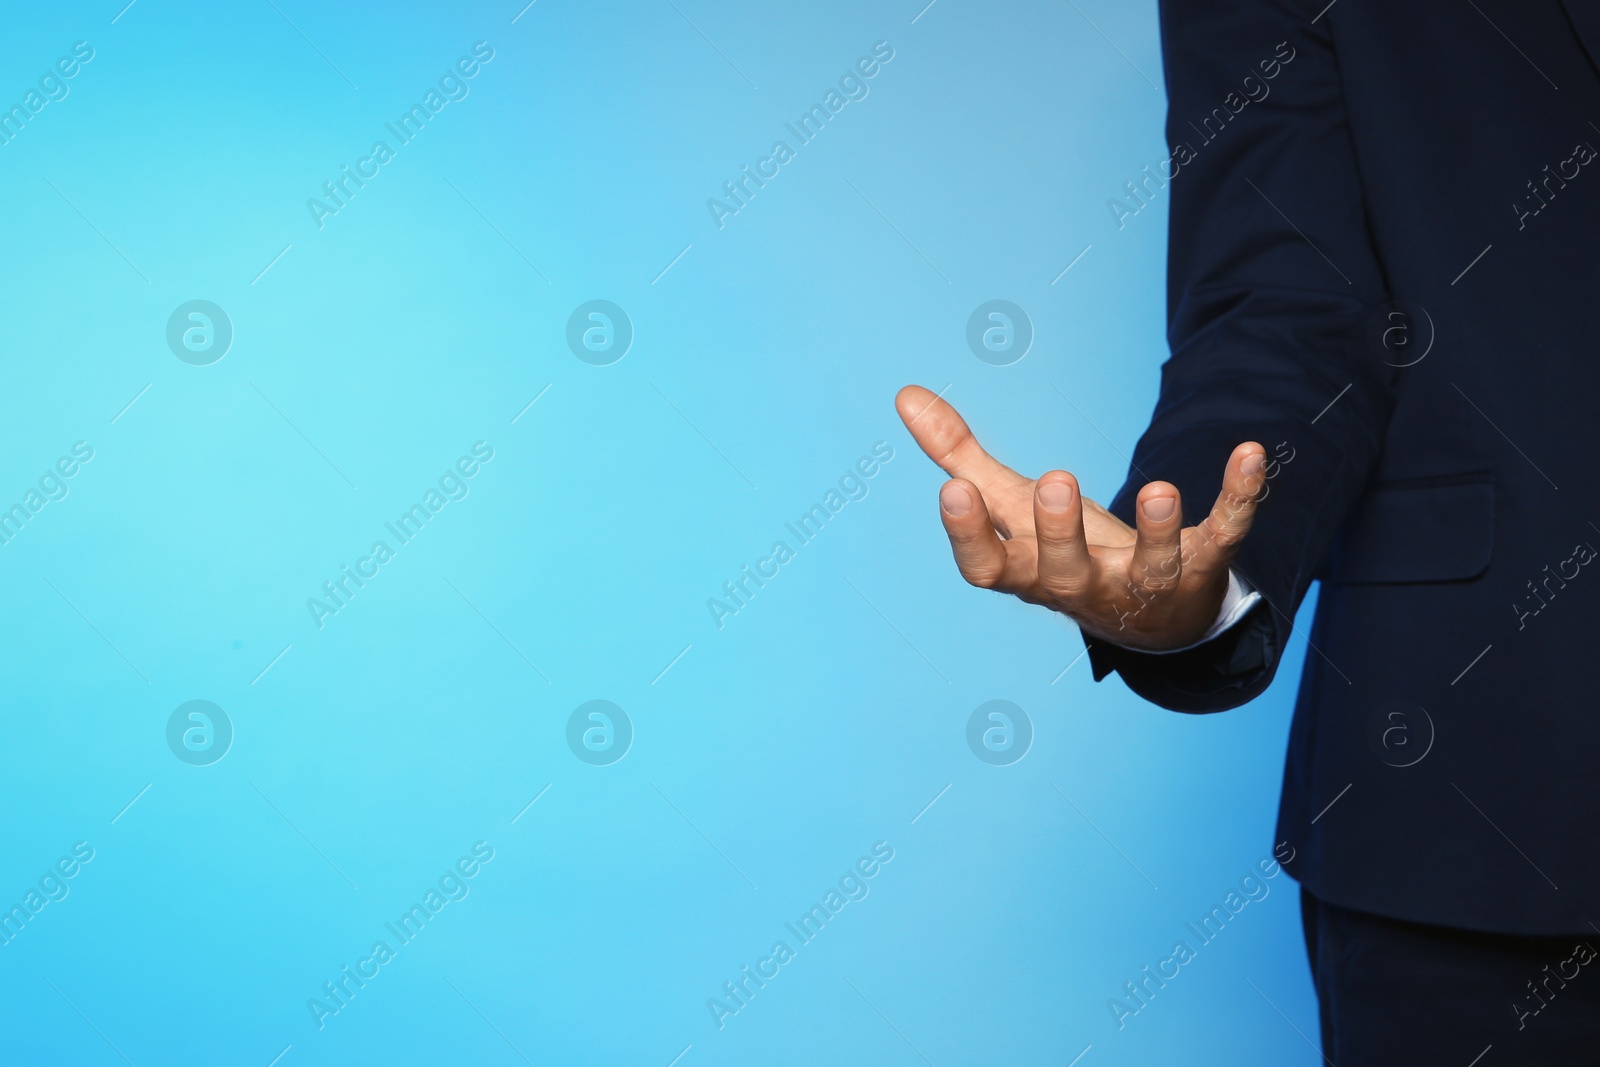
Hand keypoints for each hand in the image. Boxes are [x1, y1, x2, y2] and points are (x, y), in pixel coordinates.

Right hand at [895, 385, 1267, 651]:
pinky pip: (1223, 535)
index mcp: (1030, 572)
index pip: (989, 567)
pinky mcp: (1202, 568)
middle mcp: (1084, 587)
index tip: (954, 493)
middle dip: (1059, 532)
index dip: (970, 536)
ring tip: (1159, 487)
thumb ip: (962, 455)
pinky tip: (1252, 454)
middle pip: (1065, 573)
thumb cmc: (1066, 553)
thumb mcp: (1012, 506)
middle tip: (1055, 480)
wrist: (1151, 618)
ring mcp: (1144, 584)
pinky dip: (1239, 498)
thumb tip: (906, 395)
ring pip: (1150, 569)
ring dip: (1157, 532)